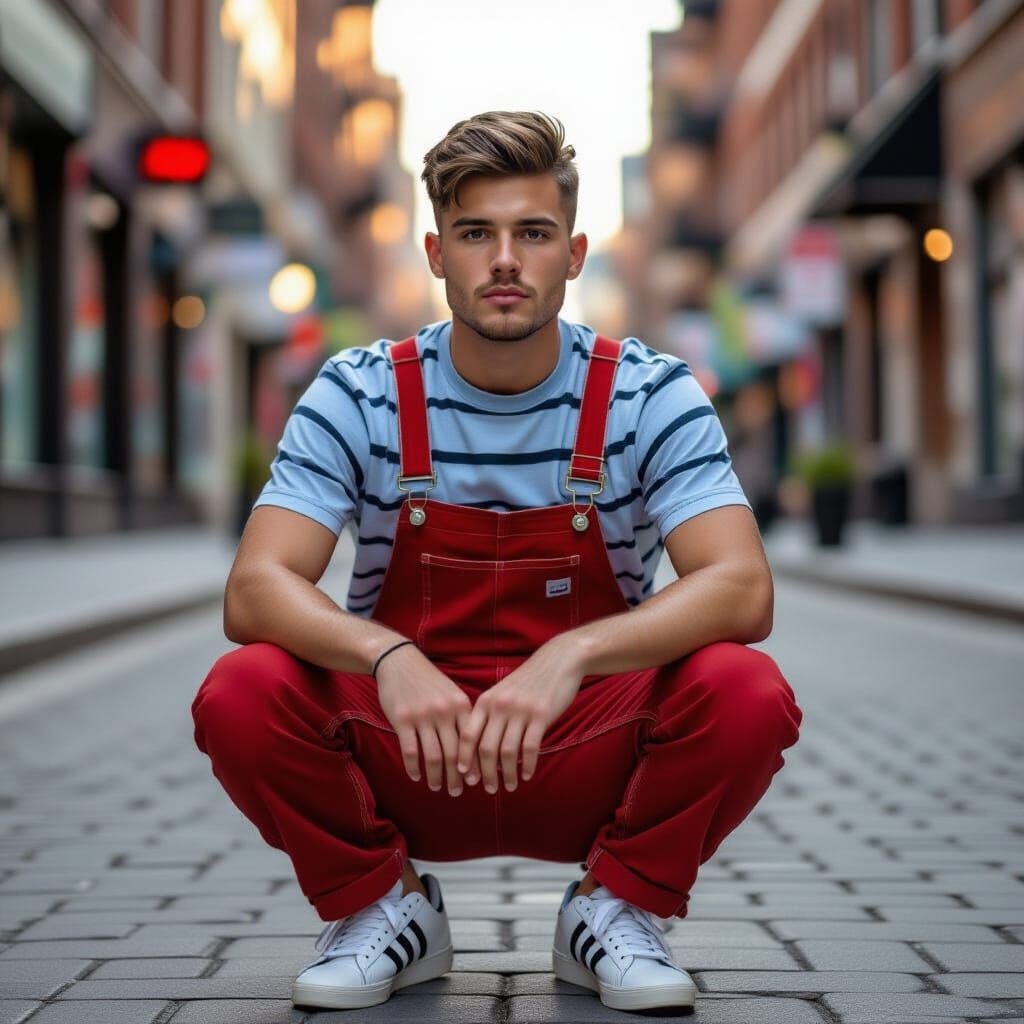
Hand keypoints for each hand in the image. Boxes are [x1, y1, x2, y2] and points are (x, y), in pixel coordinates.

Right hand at [375, 643, 477, 796]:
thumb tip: (476, 749)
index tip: (476, 781)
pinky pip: (410, 751)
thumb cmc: (429, 681)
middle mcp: (444, 712)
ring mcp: (423, 716)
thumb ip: (463, 717)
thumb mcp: (452, 694)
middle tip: (457, 792)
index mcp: (461, 705)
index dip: (475, 764)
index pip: (472, 742)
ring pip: (434, 756)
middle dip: (457, 777)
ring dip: (436, 777)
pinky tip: (416, 776)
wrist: (400, 662)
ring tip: (436, 787)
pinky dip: (414, 767)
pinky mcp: (402, 719)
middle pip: (455, 754)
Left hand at [456, 635, 585, 793]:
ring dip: (507, 774)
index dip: (464, 759)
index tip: (465, 776)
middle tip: (489, 789)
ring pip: (507, 752)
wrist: (557, 661)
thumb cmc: (528, 682)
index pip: (468, 735)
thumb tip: (479, 750)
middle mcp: (500, 706)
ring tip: (510, 786)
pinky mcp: (541, 715)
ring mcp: (520, 710)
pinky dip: (527, 765)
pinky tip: (527, 775)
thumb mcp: (502, 693)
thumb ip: (490, 715)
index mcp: (486, 701)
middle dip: (485, 774)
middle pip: (485, 748)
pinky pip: (530, 747)